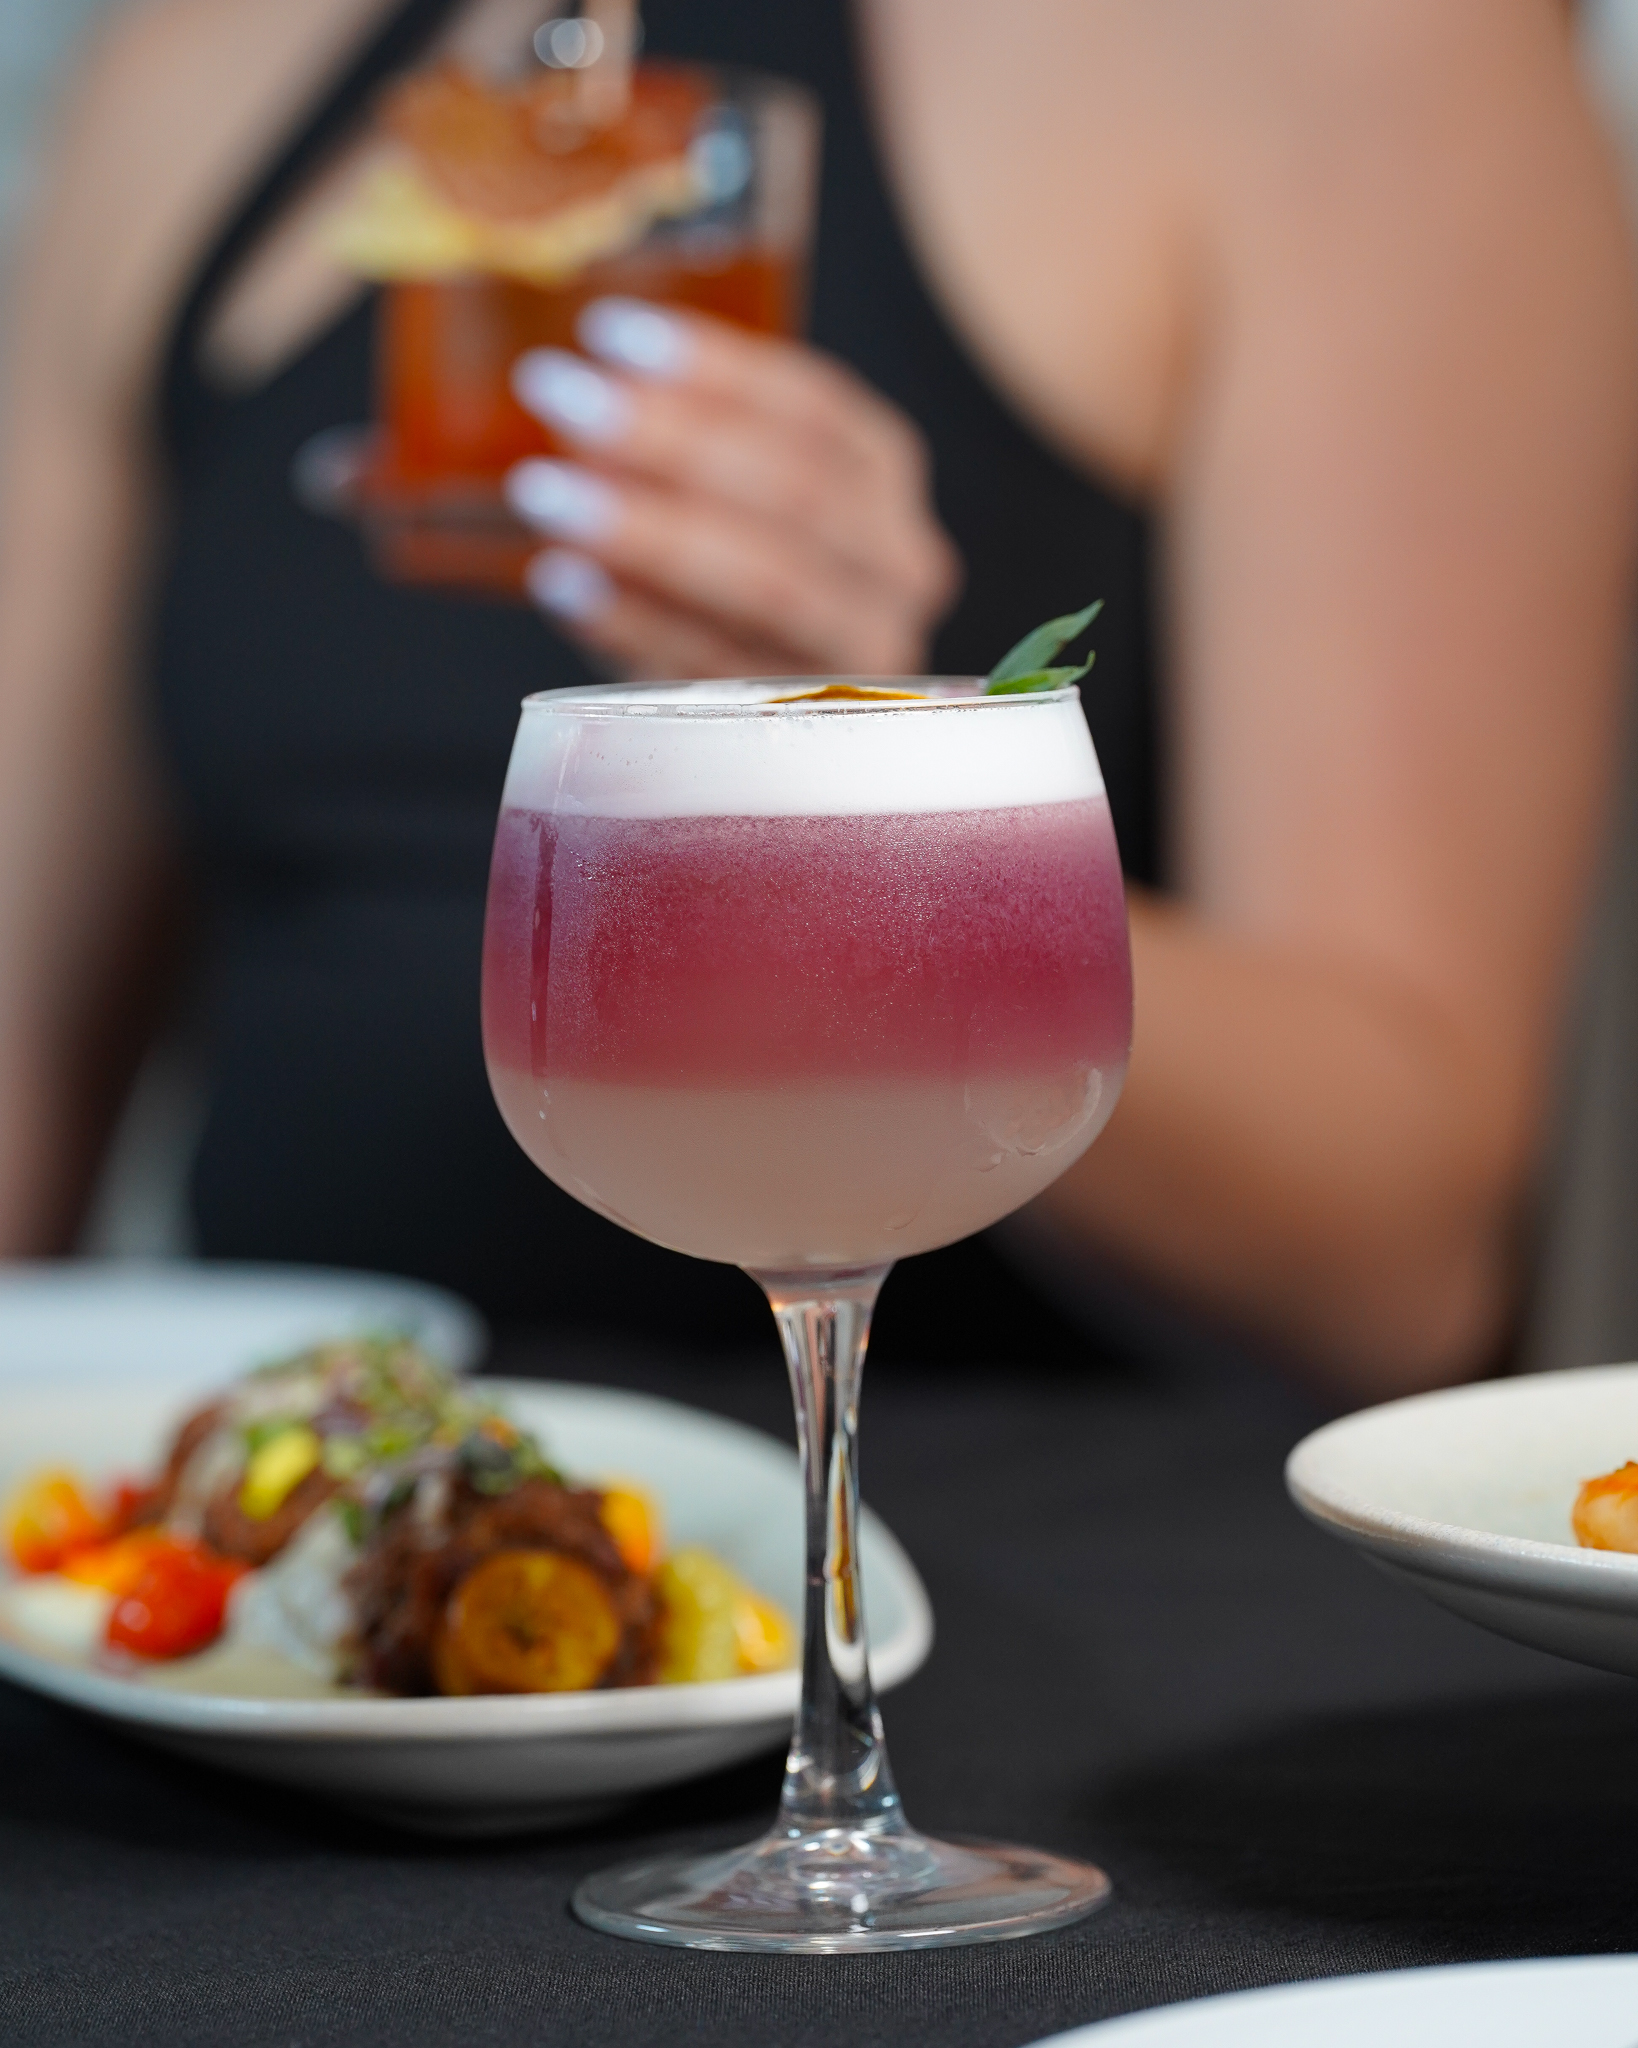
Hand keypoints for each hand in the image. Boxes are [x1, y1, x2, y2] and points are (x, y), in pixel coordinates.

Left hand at [507, 298, 960, 677]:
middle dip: (671, 437)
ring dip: (648, 530)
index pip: (817, 408)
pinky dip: (635, 621)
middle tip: (557, 394)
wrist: (768, 720)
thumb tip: (577, 385)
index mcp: (884, 477)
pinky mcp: (805, 731)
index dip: (716, 367)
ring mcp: (863, 656)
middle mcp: (900, 565)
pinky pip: (719, 667)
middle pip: (799, 489)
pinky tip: (561, 582)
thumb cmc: (726, 569)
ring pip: (772, 581)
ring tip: (543, 490)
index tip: (610, 333)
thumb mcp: (718, 492)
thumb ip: (677, 439)